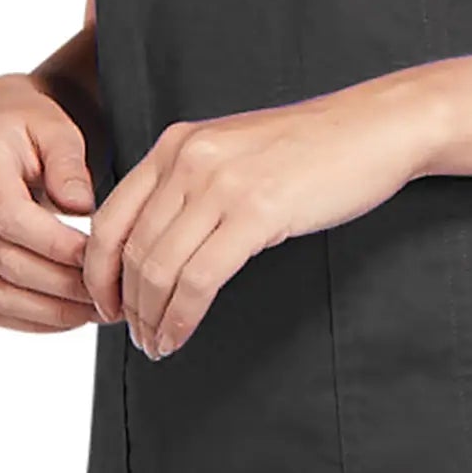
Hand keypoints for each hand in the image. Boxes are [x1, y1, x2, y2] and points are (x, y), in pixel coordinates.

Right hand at [0, 73, 98, 331]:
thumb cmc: (32, 125)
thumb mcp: (57, 127)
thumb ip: (68, 163)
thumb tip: (80, 206)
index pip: (10, 217)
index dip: (56, 244)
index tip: (99, 255)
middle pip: (5, 262)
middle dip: (63, 284)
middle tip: (111, 292)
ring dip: (50, 311)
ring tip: (98, 310)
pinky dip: (33, 320)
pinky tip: (72, 317)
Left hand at [84, 78, 443, 358]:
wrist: (373, 129)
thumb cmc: (310, 149)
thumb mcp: (233, 153)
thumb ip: (190, 186)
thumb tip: (157, 246)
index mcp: (176, 144)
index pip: (110, 217)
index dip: (98, 271)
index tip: (107, 305)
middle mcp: (188, 159)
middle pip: (131, 249)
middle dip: (127, 305)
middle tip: (136, 336)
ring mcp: (221, 184)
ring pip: (160, 268)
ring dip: (151, 318)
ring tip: (158, 344)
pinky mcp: (256, 211)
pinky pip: (200, 279)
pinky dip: (182, 317)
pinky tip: (181, 335)